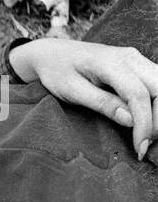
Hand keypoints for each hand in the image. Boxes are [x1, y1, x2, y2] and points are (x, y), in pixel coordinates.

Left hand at [9, 38, 157, 160]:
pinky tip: (147, 121)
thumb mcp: (72, 91)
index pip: (139, 95)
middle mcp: (130, 57)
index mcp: (111, 63)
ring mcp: (137, 59)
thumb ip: (102, 104)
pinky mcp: (139, 65)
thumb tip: (131, 120)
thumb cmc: (58, 72)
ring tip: (145, 135)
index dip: (144, 124)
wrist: (53, 53)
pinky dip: (157, 104)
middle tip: (144, 143)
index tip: (140, 147)